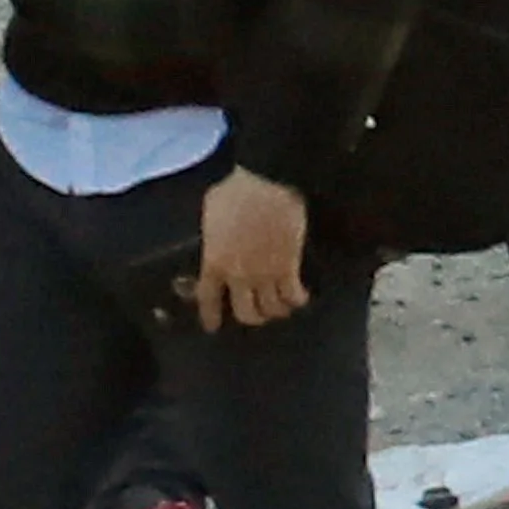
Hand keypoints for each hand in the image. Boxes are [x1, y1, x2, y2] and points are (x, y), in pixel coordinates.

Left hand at [192, 167, 313, 332]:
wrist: (268, 182)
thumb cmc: (236, 190)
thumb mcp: (212, 211)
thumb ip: (213, 232)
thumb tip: (216, 235)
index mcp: (214, 262)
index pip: (208, 300)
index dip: (210, 316)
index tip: (213, 326)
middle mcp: (238, 275)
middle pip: (244, 312)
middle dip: (251, 317)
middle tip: (256, 315)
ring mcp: (264, 273)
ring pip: (270, 308)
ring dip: (275, 310)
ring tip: (280, 309)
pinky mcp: (288, 266)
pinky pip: (292, 294)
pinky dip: (297, 299)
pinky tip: (300, 298)